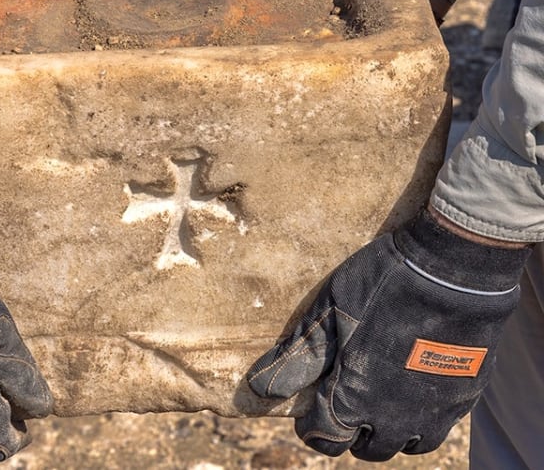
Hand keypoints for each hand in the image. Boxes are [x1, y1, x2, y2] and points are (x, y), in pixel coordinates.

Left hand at [246, 210, 530, 460]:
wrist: (452, 272)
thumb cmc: (380, 288)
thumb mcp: (327, 315)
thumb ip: (297, 358)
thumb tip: (258, 390)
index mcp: (352, 400)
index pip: (325, 439)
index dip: (312, 430)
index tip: (309, 415)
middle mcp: (393, 417)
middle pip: (368, 448)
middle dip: (350, 434)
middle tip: (343, 407)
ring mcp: (432, 411)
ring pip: (407, 444)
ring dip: (389, 433)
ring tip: (379, 407)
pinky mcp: (463, 398)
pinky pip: (439, 425)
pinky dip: (422, 420)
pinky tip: (414, 393)